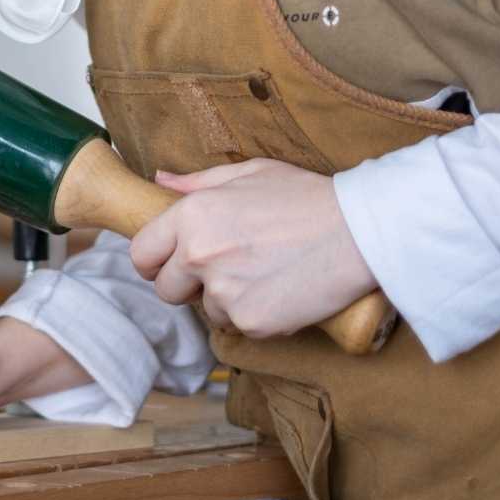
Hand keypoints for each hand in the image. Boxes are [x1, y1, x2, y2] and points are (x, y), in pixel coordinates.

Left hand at [129, 159, 376, 337]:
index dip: (153, 260)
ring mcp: (225, 293)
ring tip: (260, 273)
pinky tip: (279, 289)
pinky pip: (238, 326)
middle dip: (186, 284)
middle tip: (220, 269)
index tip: (168, 262)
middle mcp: (199, 255)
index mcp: (191, 216)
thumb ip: (196, 182)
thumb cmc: (303, 196)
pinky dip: (254, 314)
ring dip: (224, 299)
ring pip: (204, 310)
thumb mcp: (246, 174)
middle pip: (165, 289)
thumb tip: (160, 180)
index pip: (141, 254)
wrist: (358, 231)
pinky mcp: (252, 323)